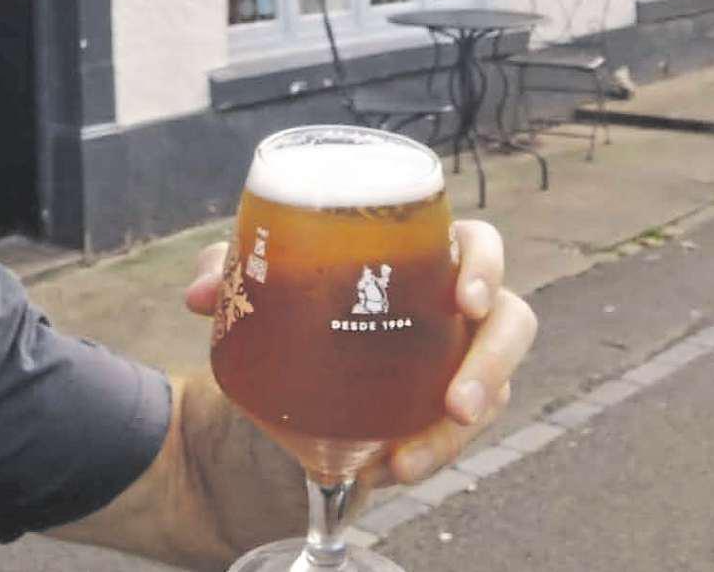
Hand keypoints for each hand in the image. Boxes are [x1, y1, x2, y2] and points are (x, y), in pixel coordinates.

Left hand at [186, 218, 537, 487]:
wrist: (284, 370)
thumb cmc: (299, 299)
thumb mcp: (262, 281)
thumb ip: (233, 271)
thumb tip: (202, 294)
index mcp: (424, 255)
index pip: (479, 244)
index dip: (485, 265)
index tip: (465, 296)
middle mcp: (453, 309)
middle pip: (511, 323)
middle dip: (494, 362)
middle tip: (459, 400)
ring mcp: (456, 363)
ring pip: (495, 392)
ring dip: (456, 432)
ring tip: (411, 459)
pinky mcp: (440, 414)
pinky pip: (452, 437)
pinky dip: (425, 455)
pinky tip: (388, 469)